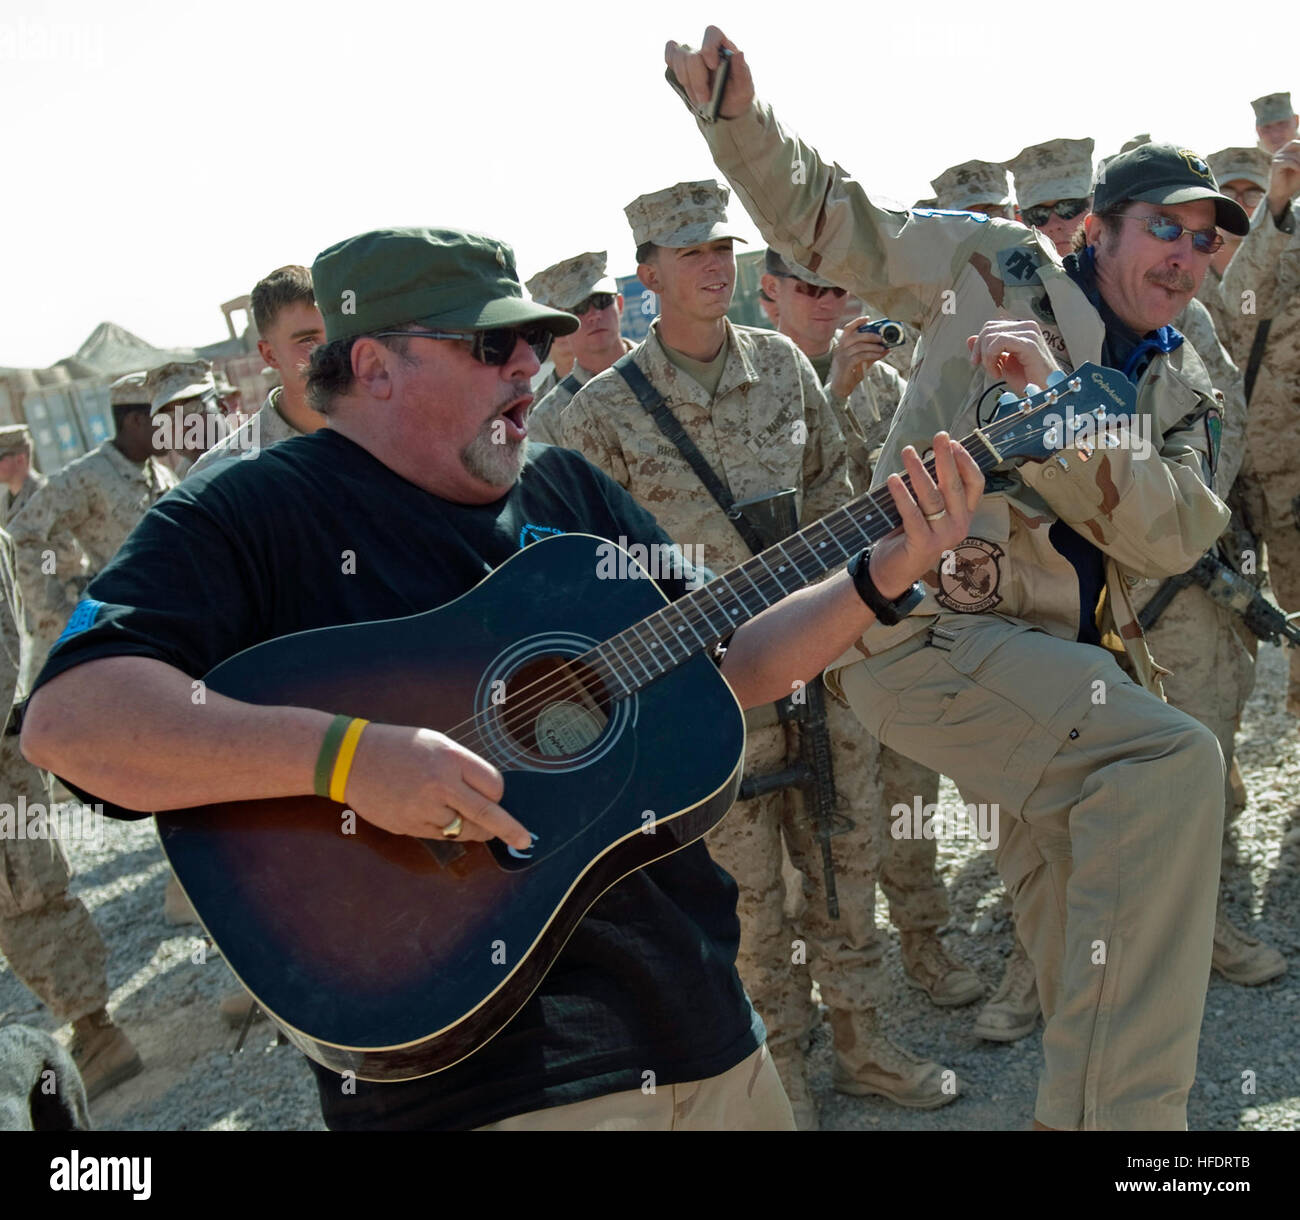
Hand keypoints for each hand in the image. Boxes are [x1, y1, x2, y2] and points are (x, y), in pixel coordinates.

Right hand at [342, 724, 531, 849]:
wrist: (350, 759)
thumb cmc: (397, 747)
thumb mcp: (435, 743)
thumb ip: (462, 766)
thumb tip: (488, 793)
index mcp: (449, 759)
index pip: (494, 784)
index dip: (497, 792)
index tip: (496, 795)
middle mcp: (440, 785)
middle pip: (487, 814)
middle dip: (509, 829)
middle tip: (524, 840)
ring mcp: (424, 809)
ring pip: (464, 830)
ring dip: (473, 828)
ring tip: (463, 816)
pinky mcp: (409, 826)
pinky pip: (441, 836)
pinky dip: (447, 830)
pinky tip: (437, 816)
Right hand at [664, 25, 754, 117]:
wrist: (726, 108)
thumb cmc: (737, 94)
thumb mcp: (745, 88)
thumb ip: (743, 72)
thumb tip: (738, 54)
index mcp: (723, 47)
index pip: (712, 34)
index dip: (709, 48)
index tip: (713, 66)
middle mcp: (706, 49)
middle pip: (692, 56)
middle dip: (697, 81)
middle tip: (706, 98)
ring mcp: (691, 57)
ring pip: (679, 59)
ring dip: (687, 82)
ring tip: (699, 98)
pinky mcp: (681, 66)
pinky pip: (670, 56)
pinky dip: (673, 66)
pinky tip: (683, 80)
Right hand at [829, 317, 888, 397]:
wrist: (841, 388)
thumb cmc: (850, 373)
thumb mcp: (862, 361)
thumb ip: (871, 353)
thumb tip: (886, 348)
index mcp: (842, 344)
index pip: (848, 329)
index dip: (857, 322)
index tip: (868, 319)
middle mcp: (840, 349)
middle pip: (854, 336)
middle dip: (869, 335)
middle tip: (881, 337)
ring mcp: (842, 357)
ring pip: (859, 346)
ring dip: (873, 346)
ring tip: (883, 348)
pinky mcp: (845, 365)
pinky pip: (860, 356)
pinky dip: (871, 354)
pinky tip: (879, 355)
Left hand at [870, 434, 983, 597]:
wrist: (892, 573)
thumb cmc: (908, 536)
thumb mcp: (926, 511)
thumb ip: (931, 490)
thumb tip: (925, 455)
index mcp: (963, 515)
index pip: (975, 484)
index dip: (966, 462)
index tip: (953, 442)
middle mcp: (959, 525)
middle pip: (954, 485)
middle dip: (946, 458)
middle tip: (939, 436)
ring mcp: (943, 536)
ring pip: (932, 497)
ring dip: (919, 471)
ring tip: (908, 451)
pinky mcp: (923, 544)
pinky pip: (912, 514)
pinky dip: (902, 495)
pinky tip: (892, 479)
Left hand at [967, 319, 1060, 394]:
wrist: (1044, 393)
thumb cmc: (1028, 381)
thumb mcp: (1001, 363)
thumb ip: (987, 350)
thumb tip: (970, 339)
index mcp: (1021, 329)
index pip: (991, 326)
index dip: (979, 344)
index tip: (976, 363)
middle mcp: (1027, 327)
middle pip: (989, 328)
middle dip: (980, 350)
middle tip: (986, 368)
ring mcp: (1029, 333)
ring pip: (991, 335)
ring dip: (987, 357)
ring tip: (995, 372)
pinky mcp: (1029, 343)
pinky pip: (999, 342)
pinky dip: (992, 359)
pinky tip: (998, 373)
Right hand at [1267, 139, 1299, 216]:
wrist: (1282, 194)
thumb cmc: (1294, 181)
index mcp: (1287, 151)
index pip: (1298, 142)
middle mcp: (1281, 152)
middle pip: (1295, 143)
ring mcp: (1277, 158)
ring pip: (1294, 155)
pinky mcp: (1275, 165)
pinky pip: (1289, 162)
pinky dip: (1296, 166)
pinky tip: (1298, 170)